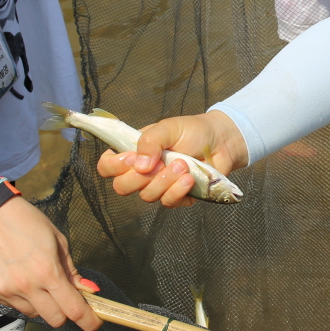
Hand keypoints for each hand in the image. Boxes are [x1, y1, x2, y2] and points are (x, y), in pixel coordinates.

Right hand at [0, 197, 100, 330]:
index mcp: (47, 271)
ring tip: (35, 280)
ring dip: (41, 304)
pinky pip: (13, 305)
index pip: (73, 309)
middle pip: (55, 320)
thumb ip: (72, 271)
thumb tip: (88, 291)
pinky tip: (17, 277)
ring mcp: (5, 290)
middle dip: (64, 312)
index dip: (88, 320)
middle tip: (64, 297)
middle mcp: (26, 285)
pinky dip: (20, 297)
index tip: (94, 323)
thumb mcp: (59, 242)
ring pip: (33, 314)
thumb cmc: (31, 224)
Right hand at [96, 110, 248, 207]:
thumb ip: (150, 141)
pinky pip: (168, 202)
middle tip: (159, 163)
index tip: (131, 159)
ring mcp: (159, 186)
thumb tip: (139, 165)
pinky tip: (189, 178)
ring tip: (182, 164)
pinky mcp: (177, 197)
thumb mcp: (168, 128)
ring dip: (164, 181)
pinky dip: (177, 190)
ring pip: (146, 196)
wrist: (221, 141)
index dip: (113, 166)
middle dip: (139, 178)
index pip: (107, 166)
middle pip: (122, 187)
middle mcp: (142, 172)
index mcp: (133, 152)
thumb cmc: (192, 131)